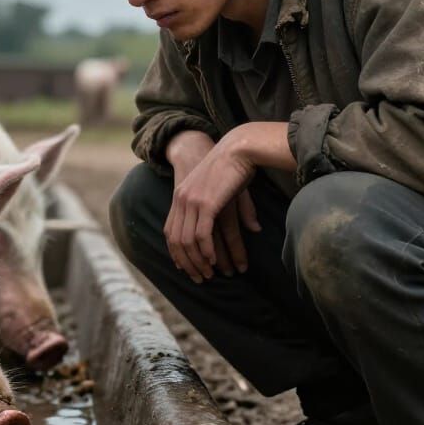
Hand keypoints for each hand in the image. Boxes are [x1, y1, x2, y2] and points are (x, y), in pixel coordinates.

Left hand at [165, 131, 259, 281]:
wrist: (238, 146)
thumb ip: (233, 210)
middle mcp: (182, 200)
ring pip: (188, 241)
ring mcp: (191, 201)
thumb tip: (253, 228)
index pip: (170, 231)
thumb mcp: (226, 189)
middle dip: (187, 263)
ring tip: (210, 274)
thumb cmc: (236, 165)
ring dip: (198, 261)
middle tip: (200, 278)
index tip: (186, 268)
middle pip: (177, 240)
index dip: (176, 252)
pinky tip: (213, 260)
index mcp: (181, 196)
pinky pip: (200, 234)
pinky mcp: (205, 203)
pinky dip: (206, 250)